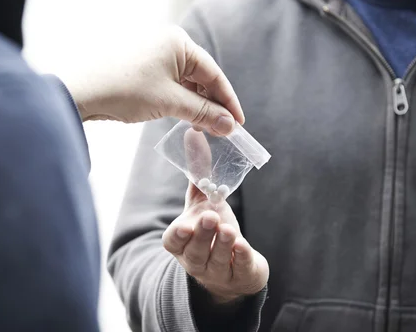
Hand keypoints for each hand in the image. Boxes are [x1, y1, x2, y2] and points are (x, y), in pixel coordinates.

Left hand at [64, 26, 243, 134]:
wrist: (80, 91)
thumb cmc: (125, 90)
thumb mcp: (170, 102)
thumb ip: (203, 113)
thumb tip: (229, 126)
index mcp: (179, 42)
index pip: (214, 73)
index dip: (228, 101)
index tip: (239, 124)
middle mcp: (168, 42)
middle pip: (201, 76)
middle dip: (212, 104)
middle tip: (222, 130)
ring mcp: (153, 53)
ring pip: (186, 81)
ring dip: (196, 104)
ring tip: (202, 127)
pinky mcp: (142, 66)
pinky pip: (170, 82)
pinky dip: (180, 100)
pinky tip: (184, 116)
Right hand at [162, 182, 268, 303]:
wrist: (237, 266)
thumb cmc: (215, 231)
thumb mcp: (204, 205)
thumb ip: (199, 176)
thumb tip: (194, 138)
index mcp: (182, 244)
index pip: (173, 242)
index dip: (177, 236)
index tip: (184, 226)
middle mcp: (196, 261)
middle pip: (195, 252)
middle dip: (202, 235)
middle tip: (211, 218)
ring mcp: (218, 272)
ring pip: (217, 261)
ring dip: (222, 245)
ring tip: (228, 229)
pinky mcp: (241, 277)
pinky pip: (241, 269)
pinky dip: (242, 258)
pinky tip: (243, 245)